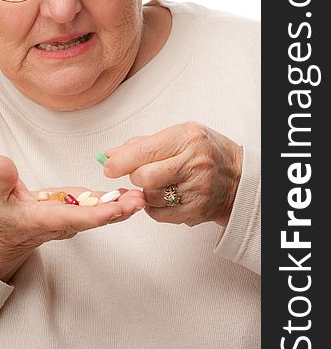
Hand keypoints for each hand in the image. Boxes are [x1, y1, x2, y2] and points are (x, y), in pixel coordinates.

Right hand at [0, 155, 145, 280]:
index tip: (116, 209)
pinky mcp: (74, 213)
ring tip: (143, 194)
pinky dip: (113, 201)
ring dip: (121, 206)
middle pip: (94, 218)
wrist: (1, 237)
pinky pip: (96, 209)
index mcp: (43, 219)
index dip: (95, 215)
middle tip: (141, 199)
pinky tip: (131, 193)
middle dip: (118, 211)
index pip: (72, 218)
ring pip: (99, 214)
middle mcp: (62, 223)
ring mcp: (70, 219)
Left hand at [102, 122, 242, 227]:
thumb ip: (142, 144)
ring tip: (161, 183)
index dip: (119, 162)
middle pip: (144, 177)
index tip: (109, 166)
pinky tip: (167, 196)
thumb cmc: (206, 152)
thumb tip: (110, 154)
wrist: (238, 177)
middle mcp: (194, 164)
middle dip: (135, 177)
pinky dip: (155, 207)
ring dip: (146, 192)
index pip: (143, 152)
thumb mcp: (178, 135)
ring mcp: (197, 190)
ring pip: (150, 197)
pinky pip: (159, 214)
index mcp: (187, 139)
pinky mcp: (196, 211)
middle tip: (140, 173)